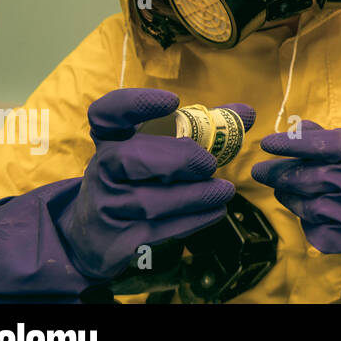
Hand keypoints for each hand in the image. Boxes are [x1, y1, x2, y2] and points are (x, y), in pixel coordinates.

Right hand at [58, 88, 245, 280]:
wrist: (95, 235)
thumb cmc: (137, 179)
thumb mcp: (155, 150)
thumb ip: (201, 128)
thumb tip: (245, 114)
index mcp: (110, 139)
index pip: (108, 113)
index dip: (136, 103)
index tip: (173, 100)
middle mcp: (102, 169)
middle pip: (128, 159)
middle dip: (177, 159)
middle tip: (209, 163)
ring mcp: (106, 206)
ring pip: (150, 201)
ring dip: (195, 195)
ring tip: (225, 190)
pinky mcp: (118, 240)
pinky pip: (158, 230)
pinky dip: (193, 220)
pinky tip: (216, 210)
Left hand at [252, 122, 340, 254]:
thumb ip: (321, 137)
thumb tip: (292, 129)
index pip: (330, 145)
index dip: (296, 144)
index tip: (268, 143)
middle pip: (312, 178)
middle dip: (279, 173)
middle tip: (259, 171)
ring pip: (307, 206)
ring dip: (288, 195)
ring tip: (284, 188)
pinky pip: (312, 228)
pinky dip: (303, 218)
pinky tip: (311, 211)